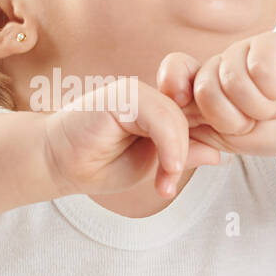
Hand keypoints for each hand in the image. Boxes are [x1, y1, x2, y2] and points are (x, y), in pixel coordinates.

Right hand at [42, 77, 223, 198]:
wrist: (57, 164)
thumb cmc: (99, 163)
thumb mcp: (151, 165)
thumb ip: (181, 155)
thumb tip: (218, 153)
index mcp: (161, 108)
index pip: (200, 113)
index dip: (208, 137)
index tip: (196, 168)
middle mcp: (152, 94)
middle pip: (197, 114)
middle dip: (193, 149)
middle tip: (170, 183)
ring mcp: (137, 91)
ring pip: (180, 117)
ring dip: (178, 154)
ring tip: (164, 181)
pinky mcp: (123, 95)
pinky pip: (162, 116)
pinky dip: (170, 145)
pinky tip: (165, 169)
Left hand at [156, 32, 275, 157]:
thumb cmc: (272, 128)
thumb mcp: (229, 139)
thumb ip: (197, 129)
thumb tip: (170, 119)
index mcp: (203, 85)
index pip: (174, 71)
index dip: (173, 83)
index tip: (179, 99)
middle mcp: (220, 63)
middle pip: (204, 88)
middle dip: (233, 119)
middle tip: (254, 120)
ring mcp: (245, 50)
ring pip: (233, 80)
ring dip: (259, 108)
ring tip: (274, 106)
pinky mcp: (272, 42)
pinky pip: (260, 67)